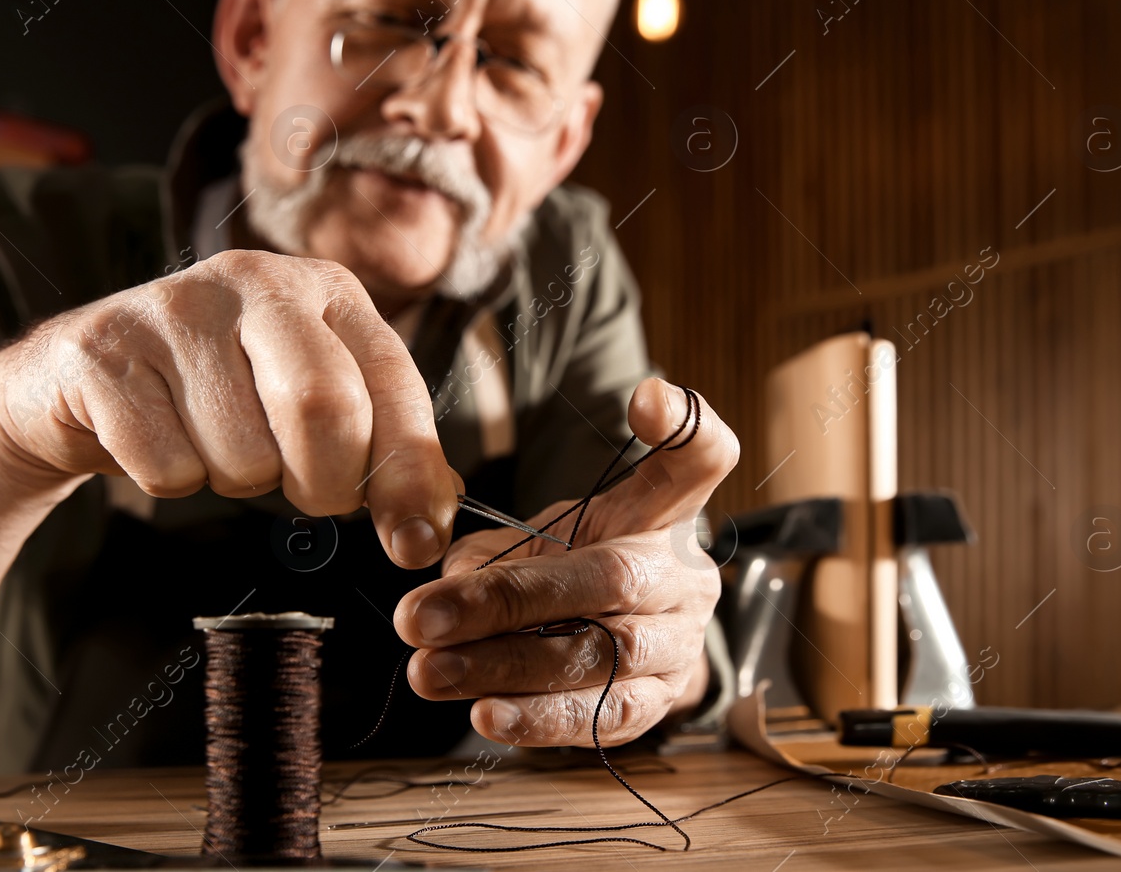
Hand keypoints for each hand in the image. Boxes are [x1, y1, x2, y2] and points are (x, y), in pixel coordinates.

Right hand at [0, 249, 455, 567]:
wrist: (77, 384)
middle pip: (323, 406)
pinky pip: (167, 465)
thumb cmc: (215, 400)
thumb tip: (430, 523)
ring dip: (235, 480)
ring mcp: (174, 306)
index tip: (414, 544)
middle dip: (323, 482)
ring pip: (243, 451)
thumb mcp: (307, 407)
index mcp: (324, 289)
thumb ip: (379, 452)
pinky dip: (170, 479)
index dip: (409, 474)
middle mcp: (254, 279)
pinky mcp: (105, 349)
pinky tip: (155, 437)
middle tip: (307, 495)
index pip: (393, 384)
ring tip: (212, 442)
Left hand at [393, 379, 736, 745]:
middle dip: (508, 600)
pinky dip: (540, 721)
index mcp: (664, 511)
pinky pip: (604, 717)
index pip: (699, 455)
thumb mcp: (547, 531)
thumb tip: (445, 582)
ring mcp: (681, 643)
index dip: (683, 424)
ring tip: (431, 672)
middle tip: (421, 616)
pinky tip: (485, 717)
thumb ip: (498, 546)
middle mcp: (685, 573)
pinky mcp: (660, 704)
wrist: (632, 640)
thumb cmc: (580, 565)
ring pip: (602, 656)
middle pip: (610, 579)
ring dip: (506, 667)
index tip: (647, 399)